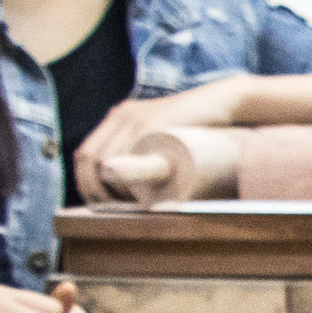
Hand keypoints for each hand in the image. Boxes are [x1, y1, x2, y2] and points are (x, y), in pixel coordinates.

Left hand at [74, 78, 251, 201]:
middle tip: (111, 210)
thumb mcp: (167, 135)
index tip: (99, 203)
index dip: (86, 182)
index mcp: (120, 117)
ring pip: (106, 158)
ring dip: (112, 188)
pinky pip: (128, 154)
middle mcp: (122, 115)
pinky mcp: (154, 123)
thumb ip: (152, 148)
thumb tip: (139, 185)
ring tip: (128, 204)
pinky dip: (126, 178)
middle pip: (89, 157)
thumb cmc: (202, 128)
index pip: (85, 153)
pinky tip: (137, 193)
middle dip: (94, 189)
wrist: (225, 102)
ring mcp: (136, 117)